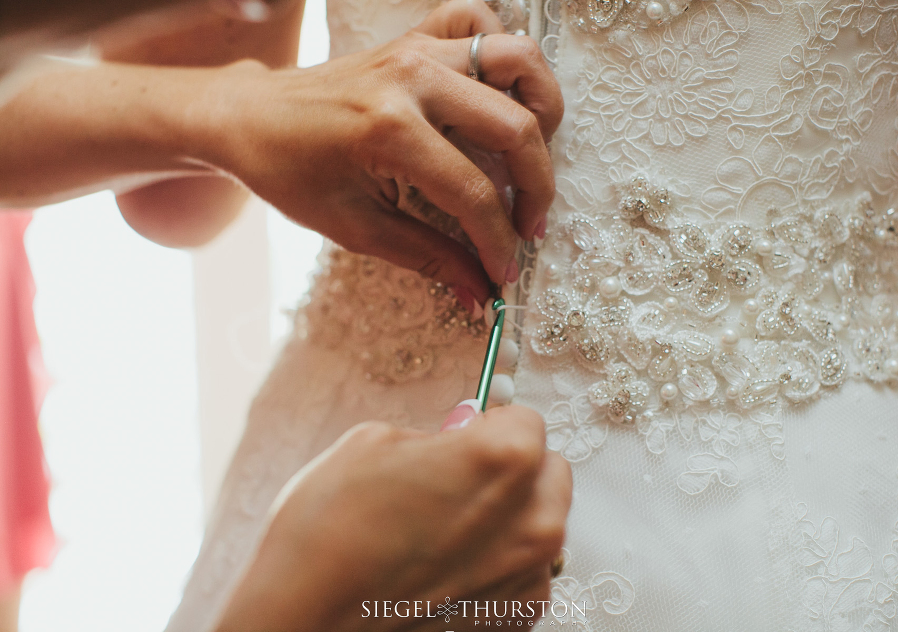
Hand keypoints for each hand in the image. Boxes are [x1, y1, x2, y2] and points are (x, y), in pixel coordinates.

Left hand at [204, 0, 562, 303]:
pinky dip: (502, 52)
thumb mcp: (355, 227)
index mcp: (388, 130)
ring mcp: (415, 49)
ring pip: (517, 59)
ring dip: (542, 109)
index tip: (505, 272)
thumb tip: (479, 292)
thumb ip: (427, 257)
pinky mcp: (415, 37)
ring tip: (531, 156)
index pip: (473, 193)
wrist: (248, 117)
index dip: (498, 241)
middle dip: (536, 187)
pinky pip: (479, 20)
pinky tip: (498, 95)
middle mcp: (411, 79)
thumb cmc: (289, 173)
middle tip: (529, 226)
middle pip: (514, 127)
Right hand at [214, 405, 571, 631]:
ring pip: (538, 525)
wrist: (307, 621)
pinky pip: (522, 572)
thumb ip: (438, 435)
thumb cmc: (329, 531)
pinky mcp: (516, 619)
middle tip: (456, 480)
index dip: (489, 425)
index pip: (526, 421)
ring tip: (444, 531)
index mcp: (505, 459)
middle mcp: (533, 519)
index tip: (464, 437)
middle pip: (546, 472)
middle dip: (511, 470)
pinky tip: (445, 568)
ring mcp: (528, 576)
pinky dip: (496, 565)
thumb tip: (463, 433)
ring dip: (507, 519)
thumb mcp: (375, 442)